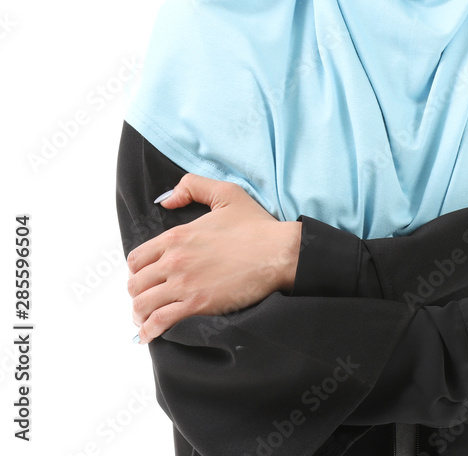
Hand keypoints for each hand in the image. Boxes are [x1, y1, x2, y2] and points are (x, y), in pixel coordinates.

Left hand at [126, 173, 301, 343]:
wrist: (277, 252)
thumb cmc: (256, 225)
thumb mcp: (226, 193)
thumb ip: (192, 186)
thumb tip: (167, 200)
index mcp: (177, 236)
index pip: (137, 258)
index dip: (137, 269)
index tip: (145, 276)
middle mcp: (175, 260)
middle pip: (136, 283)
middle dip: (137, 292)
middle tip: (146, 298)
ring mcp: (184, 284)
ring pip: (143, 305)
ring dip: (140, 314)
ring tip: (145, 318)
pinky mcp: (197, 305)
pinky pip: (160, 322)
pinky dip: (149, 331)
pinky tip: (150, 335)